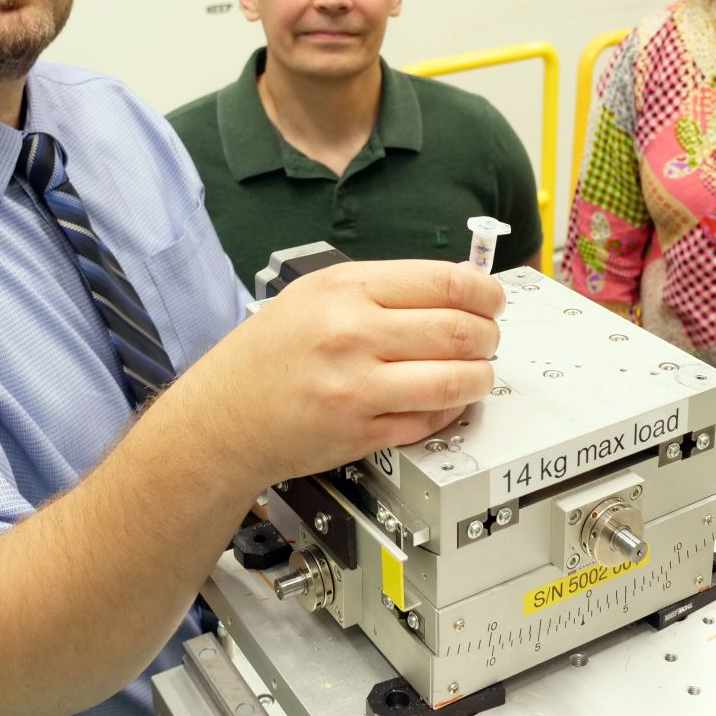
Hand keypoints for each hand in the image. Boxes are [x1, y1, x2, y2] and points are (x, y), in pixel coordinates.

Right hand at [191, 260, 503, 489]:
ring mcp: (357, 388)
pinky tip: (443, 400)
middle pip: (459, 331)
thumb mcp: (318, 293)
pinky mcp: (361, 432)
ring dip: (480, 378)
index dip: (485, 293)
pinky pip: (430, 420)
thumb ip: (385, 288)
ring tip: (477, 374)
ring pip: (455, 381)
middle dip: (489, 337)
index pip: (446, 283)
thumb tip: (458, 288)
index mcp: (347, 289)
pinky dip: (449, 411)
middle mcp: (352, 334)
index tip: (493, 300)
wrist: (222, 415)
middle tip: (488, 339)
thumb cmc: (271, 351)